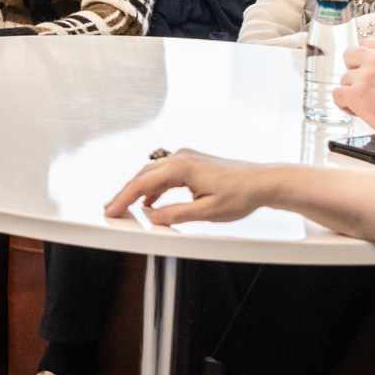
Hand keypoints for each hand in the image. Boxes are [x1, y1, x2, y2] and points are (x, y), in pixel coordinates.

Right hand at [105, 149, 281, 225]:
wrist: (264, 182)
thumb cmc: (241, 195)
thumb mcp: (206, 212)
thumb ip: (175, 215)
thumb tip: (151, 216)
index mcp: (181, 168)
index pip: (142, 184)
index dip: (122, 199)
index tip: (111, 210)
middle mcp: (180, 158)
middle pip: (142, 176)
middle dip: (125, 193)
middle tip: (112, 210)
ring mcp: (186, 158)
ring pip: (152, 173)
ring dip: (138, 190)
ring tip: (127, 207)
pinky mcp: (192, 162)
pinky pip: (164, 173)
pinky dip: (154, 187)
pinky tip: (152, 201)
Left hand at [337, 39, 374, 138]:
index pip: (368, 42)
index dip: (366, 56)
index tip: (366, 64)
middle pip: (350, 55)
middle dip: (354, 68)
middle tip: (360, 81)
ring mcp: (365, 76)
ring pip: (345, 78)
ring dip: (352, 89)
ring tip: (364, 101)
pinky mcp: (356, 94)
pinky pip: (338, 94)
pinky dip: (344, 103)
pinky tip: (354, 108)